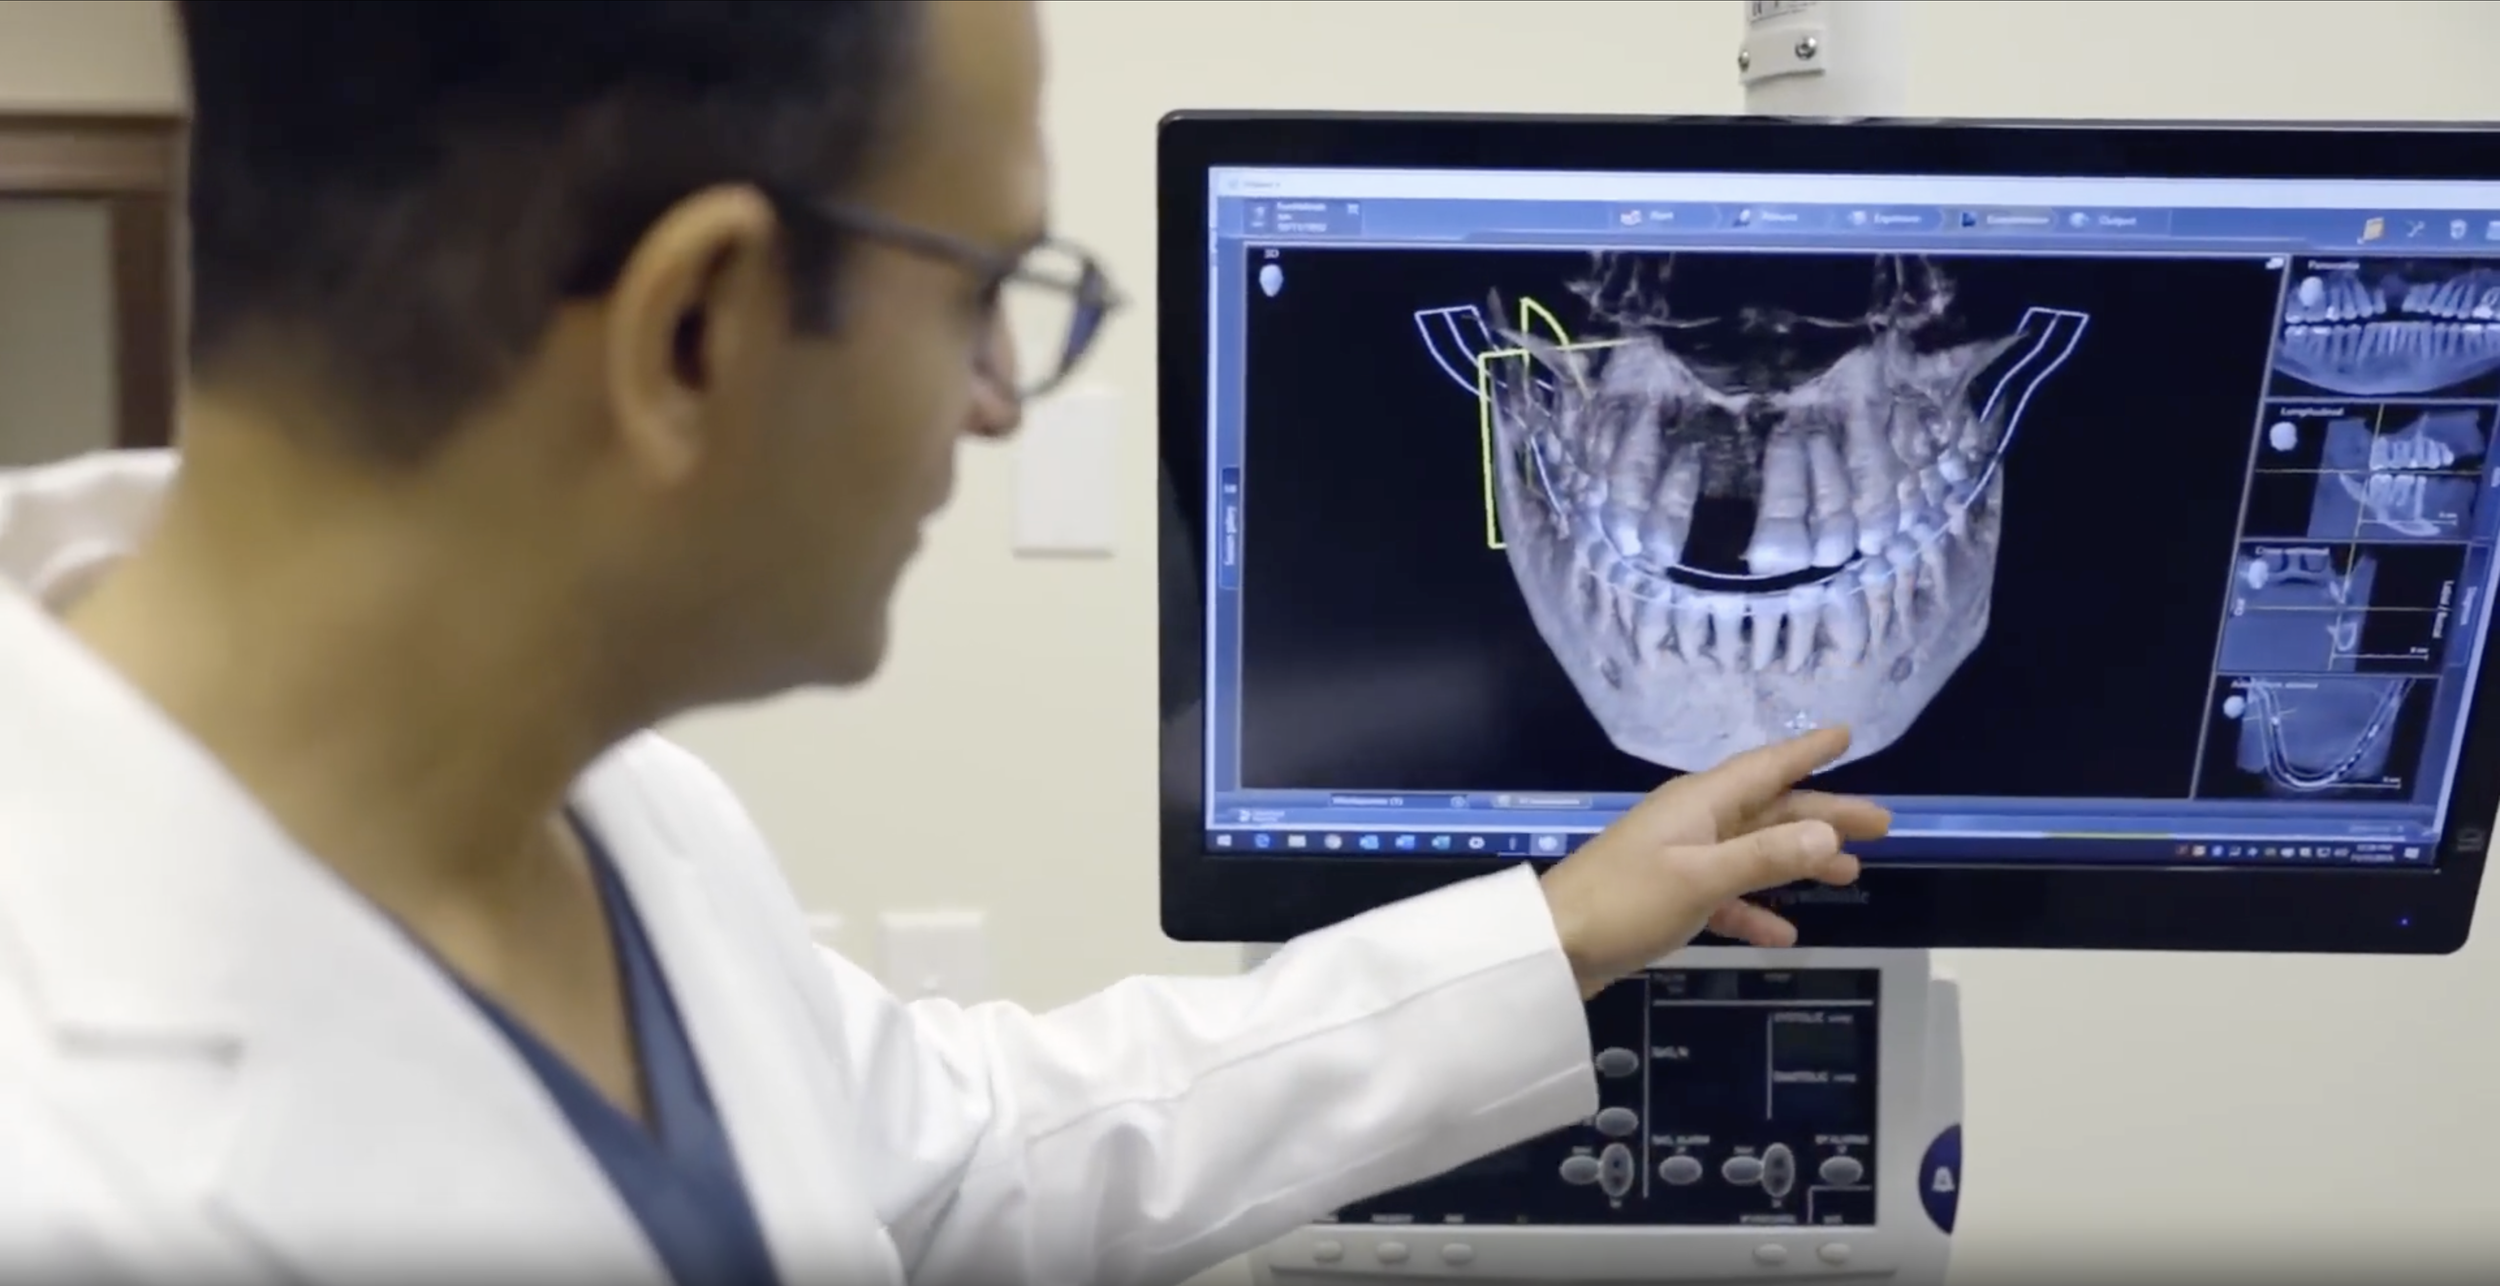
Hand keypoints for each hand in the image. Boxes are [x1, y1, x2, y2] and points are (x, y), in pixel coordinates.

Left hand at [1538, 726, 1887, 996]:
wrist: (1555, 946)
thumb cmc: (1625, 902)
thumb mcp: (1701, 878)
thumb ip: (1765, 855)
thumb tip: (1829, 832)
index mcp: (1700, 802)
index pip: (1766, 766)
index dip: (1807, 750)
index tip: (1847, 734)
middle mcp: (1693, 821)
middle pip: (1771, 809)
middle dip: (1825, 813)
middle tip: (1881, 824)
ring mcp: (1680, 858)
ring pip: (1753, 850)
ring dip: (1800, 860)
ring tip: (1851, 875)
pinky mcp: (1668, 897)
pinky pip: (1725, 895)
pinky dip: (1755, 909)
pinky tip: (1785, 933)